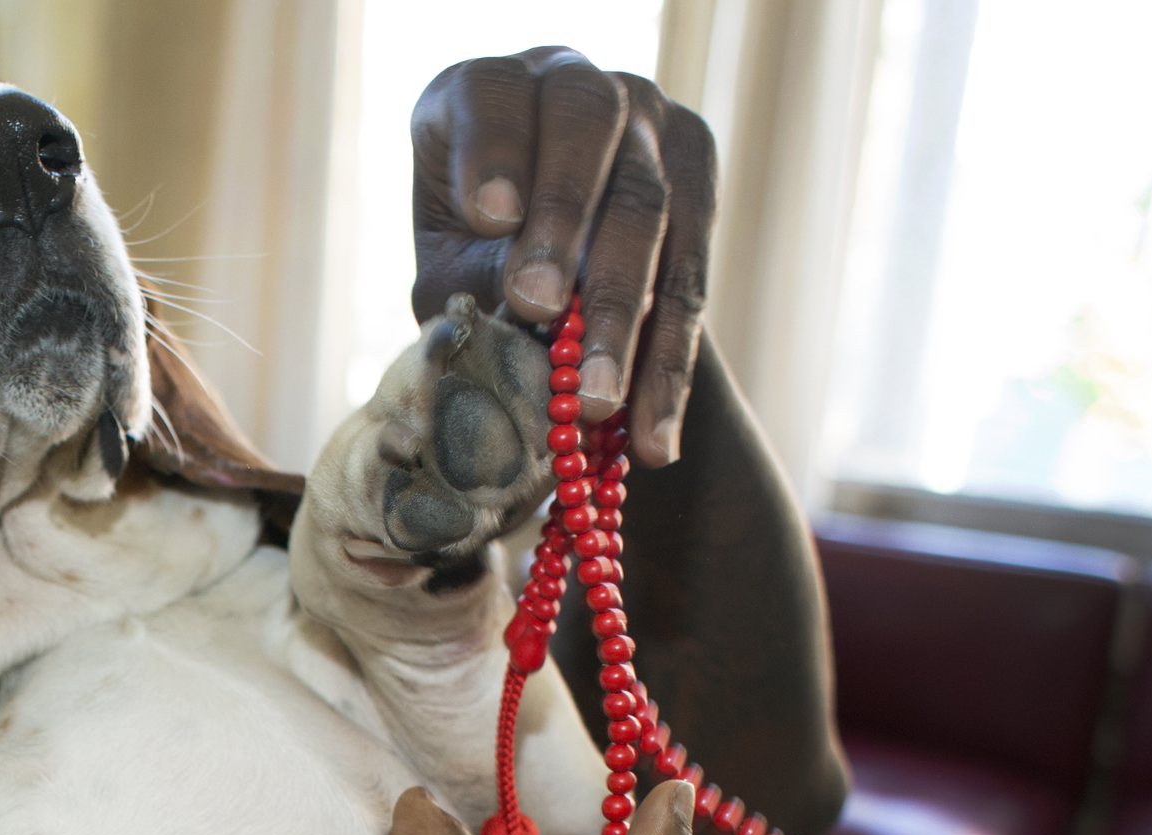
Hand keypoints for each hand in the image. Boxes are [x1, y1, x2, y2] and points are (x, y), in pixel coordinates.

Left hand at [410, 48, 714, 462]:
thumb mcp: (453, 274)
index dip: (492, 149)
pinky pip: (691, 271)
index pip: (492, 95)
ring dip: (620, 313)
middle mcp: (573, 83)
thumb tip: (519, 326)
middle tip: (538, 309)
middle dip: (563, 226)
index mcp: (489, 92)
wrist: (557, 277)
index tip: (489, 217)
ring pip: (648, 206)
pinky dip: (668, 362)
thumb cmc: (479, 266)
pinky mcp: (698, 172)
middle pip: (586, 130)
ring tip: (593, 401)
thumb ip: (474, 283)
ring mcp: (647, 121)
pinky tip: (651, 435)